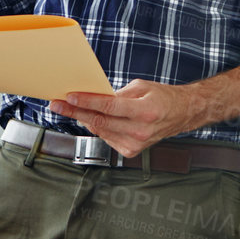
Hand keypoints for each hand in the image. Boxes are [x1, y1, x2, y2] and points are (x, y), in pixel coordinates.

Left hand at [48, 80, 194, 157]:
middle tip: (58, 104)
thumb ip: (118, 94)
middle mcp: (140, 131)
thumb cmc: (163, 98)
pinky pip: (107, 138)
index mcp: (145, 111)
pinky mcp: (131, 151)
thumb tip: (94, 97)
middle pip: (100, 121)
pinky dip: (98, 128)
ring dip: (83, 119)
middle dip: (76, 111)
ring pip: (100, 131)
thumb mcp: (141, 87)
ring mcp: (136, 144)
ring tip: (70, 109)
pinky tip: (92, 119)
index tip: (70, 97)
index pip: (109, 107)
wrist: (182, 114)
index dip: (87, 102)